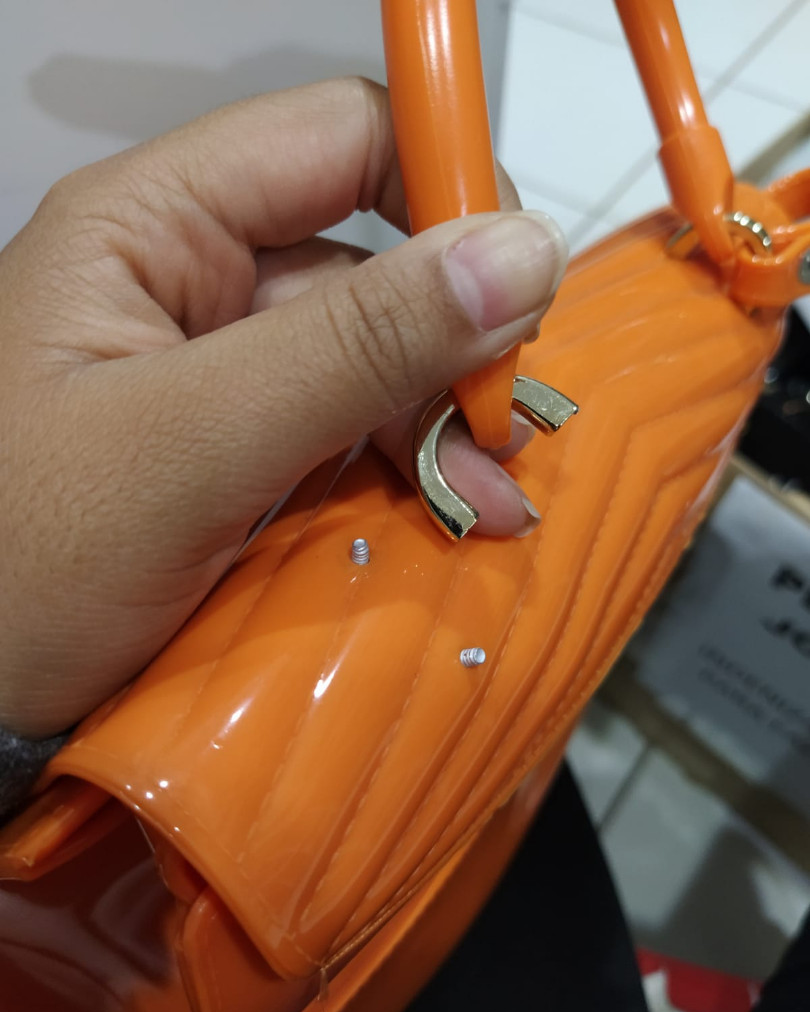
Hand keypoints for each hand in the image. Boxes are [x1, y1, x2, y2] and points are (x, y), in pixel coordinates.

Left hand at [0, 78, 565, 737]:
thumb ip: (352, 347)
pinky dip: (411, 473)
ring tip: (489, 500)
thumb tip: (518, 256)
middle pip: (375, 265)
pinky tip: (450, 514)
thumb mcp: (190, 448)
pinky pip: (356, 435)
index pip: (339, 139)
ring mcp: (223, 375)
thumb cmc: (21, 570)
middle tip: (504, 431)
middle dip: (455, 346)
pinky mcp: (246, 452)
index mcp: (153, 227)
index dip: (441, 190)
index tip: (518, 288)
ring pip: (379, 361)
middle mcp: (194, 284)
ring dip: (444, 425)